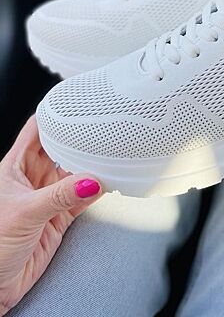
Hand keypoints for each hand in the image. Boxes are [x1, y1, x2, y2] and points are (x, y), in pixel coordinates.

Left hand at [0, 116, 101, 314]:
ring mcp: (47, 196)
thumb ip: (59, 196)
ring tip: (109, 157)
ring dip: (91, 167)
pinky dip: (96, 191)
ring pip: (74, 173)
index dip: (54, 115)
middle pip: (60, 148)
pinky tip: (108, 183)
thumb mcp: (25, 212)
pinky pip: (82, 197)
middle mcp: (32, 178)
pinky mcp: (59, 217)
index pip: (36, 130)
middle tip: (100, 130)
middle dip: (78, 140)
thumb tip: (90, 181)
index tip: (75, 105)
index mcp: (14, 167)